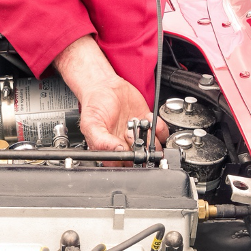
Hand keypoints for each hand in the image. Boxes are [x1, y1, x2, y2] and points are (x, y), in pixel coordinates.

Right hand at [52, 35, 167, 150]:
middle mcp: (125, 144)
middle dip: (142, 148)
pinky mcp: (146, 123)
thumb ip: (101, 141)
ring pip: (153, 146)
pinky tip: (148, 118)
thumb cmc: (94, 105)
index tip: (129, 148)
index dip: (129, 159)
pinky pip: (160, 132)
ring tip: (142, 125)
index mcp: (110, 150)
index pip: (124, 164)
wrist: (104, 86)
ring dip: (152, 138)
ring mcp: (137, 134)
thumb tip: (118, 150)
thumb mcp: (90, 124)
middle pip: (141, 157)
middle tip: (134, 135)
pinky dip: (159, 127)